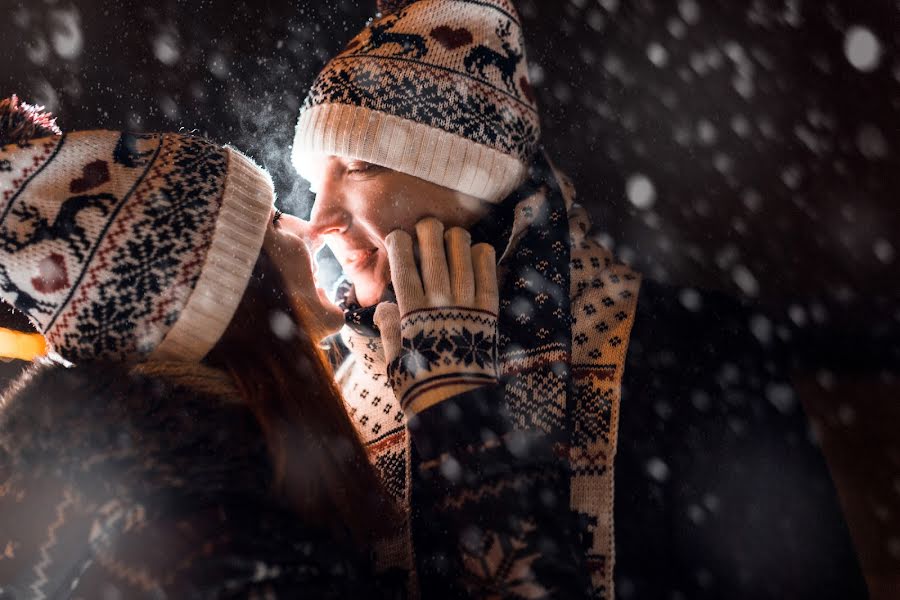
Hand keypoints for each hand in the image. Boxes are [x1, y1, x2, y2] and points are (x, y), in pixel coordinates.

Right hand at [374, 218, 498, 414]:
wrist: (458, 405)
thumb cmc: (421, 384)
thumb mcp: (396, 359)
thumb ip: (390, 329)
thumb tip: (382, 307)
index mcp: (412, 312)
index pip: (403, 264)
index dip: (399, 242)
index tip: (398, 236)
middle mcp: (440, 301)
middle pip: (433, 249)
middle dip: (428, 230)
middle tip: (426, 227)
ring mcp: (467, 303)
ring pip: (462, 252)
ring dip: (455, 238)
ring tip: (452, 237)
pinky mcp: (489, 310)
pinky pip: (488, 271)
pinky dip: (482, 255)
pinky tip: (476, 251)